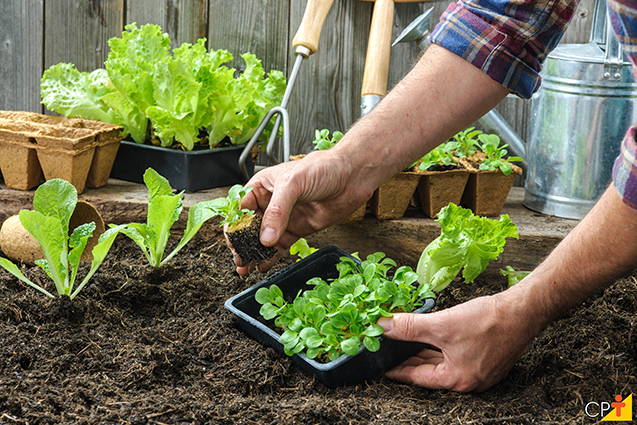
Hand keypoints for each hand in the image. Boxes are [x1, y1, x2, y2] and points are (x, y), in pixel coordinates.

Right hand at [235, 150, 375, 274]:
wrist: (352, 176)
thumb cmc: (323, 168)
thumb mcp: (293, 184)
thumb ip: (277, 211)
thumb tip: (265, 237)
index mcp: (263, 186)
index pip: (241, 208)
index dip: (234, 225)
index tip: (233, 241)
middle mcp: (271, 203)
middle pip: (249, 227)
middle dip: (242, 244)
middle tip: (239, 259)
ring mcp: (284, 218)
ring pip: (263, 240)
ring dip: (253, 254)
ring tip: (246, 267)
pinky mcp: (298, 230)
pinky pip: (279, 247)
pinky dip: (270, 257)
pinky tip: (263, 266)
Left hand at [377, 291, 538, 391]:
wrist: (523, 311)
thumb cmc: (488, 322)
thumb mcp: (441, 325)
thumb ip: (409, 327)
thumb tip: (384, 326)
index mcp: (457, 379)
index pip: (417, 377)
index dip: (397, 369)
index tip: (382, 366)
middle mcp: (469, 380)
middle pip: (430, 371)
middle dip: (410, 360)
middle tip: (391, 352)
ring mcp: (480, 371)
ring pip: (444, 362)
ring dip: (426, 352)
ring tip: (407, 344)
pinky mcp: (487, 358)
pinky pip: (456, 356)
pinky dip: (442, 348)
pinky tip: (433, 337)